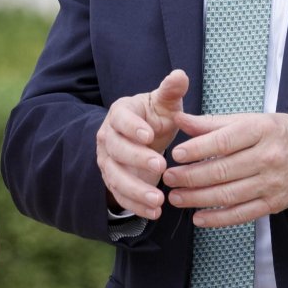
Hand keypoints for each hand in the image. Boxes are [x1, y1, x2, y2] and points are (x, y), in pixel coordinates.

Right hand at [95, 70, 188, 218]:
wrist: (141, 138)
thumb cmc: (155, 118)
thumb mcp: (164, 104)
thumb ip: (171, 91)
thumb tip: (180, 75)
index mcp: (120, 114)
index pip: (121, 119)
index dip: (132, 127)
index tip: (149, 135)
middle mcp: (108, 138)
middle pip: (116, 150)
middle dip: (137, 159)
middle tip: (160, 166)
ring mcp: (107, 161)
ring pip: (115, 177)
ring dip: (135, 190)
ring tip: (158, 200)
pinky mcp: (112, 181)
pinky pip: (120, 196)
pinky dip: (135, 206)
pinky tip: (154, 213)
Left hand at [162, 111, 287, 226]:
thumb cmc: (272, 134)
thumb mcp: (247, 120)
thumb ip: (211, 123)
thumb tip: (179, 118)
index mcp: (260, 131)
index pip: (225, 141)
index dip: (198, 149)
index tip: (176, 154)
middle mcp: (268, 157)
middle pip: (223, 170)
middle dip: (191, 177)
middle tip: (169, 178)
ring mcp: (271, 183)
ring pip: (229, 195)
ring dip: (198, 199)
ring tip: (176, 197)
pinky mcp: (273, 204)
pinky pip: (242, 214)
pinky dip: (218, 219)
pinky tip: (198, 218)